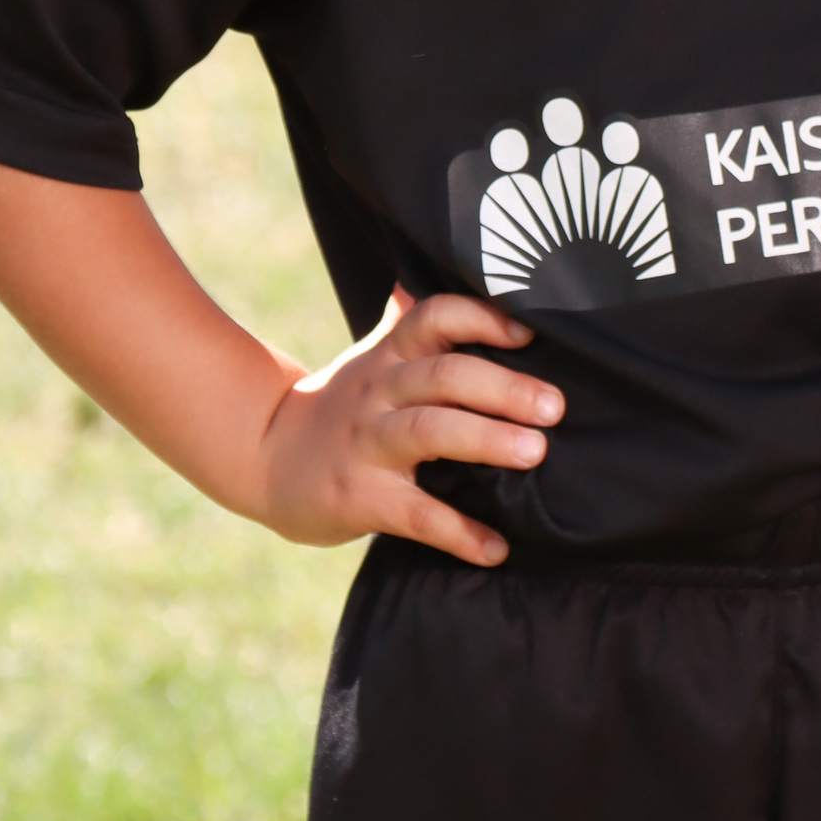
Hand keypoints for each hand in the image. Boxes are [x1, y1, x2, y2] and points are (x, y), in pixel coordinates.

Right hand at [255, 289, 562, 564]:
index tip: (530, 331)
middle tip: (555, 406)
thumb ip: (410, 320)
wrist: (264, 456)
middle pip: (443, 376)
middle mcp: (380, 391)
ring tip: (537, 453)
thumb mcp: (373, 357)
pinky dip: (459, 532)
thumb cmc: (343, 403)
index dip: (482, 318)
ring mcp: (367, 444)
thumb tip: (431, 272)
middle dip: (503, 388)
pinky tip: (497, 549)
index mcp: (390, 354)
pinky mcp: (360, 498)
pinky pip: (415, 515)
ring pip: (429, 433)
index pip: (436, 318)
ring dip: (486, 441)